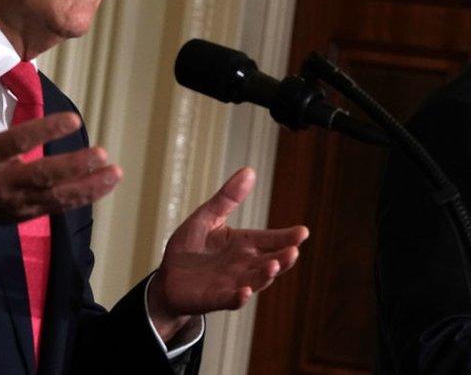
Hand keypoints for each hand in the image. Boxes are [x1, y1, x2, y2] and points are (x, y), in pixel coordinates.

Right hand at [0, 52, 122, 247]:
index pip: (20, 141)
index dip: (47, 130)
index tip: (73, 119)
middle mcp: (4, 180)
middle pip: (43, 174)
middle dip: (74, 165)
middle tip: (102, 153)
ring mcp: (18, 200)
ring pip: (57, 195)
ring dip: (89, 185)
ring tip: (114, 172)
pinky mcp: (28, 213)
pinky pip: (59, 206)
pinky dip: (85, 196)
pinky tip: (106, 183)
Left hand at [146, 167, 308, 342]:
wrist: (168, 277)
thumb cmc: (191, 246)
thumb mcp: (207, 217)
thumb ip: (227, 198)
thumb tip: (249, 170)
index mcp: (244, 244)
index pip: (270, 240)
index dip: (286, 237)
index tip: (303, 232)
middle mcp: (243, 265)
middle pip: (269, 262)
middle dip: (282, 258)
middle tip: (293, 251)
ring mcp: (231, 284)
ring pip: (254, 281)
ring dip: (264, 276)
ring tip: (273, 266)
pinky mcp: (213, 298)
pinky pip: (228, 299)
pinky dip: (237, 298)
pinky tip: (244, 293)